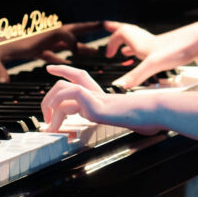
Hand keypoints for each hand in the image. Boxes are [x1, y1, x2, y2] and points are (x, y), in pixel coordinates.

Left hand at [0, 21, 101, 64]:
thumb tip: (2, 83)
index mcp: (33, 39)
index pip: (61, 34)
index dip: (72, 40)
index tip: (77, 51)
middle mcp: (39, 39)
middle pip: (68, 31)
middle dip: (87, 28)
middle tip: (106, 25)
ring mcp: (37, 43)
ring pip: (64, 43)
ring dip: (80, 44)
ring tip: (97, 49)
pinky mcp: (32, 49)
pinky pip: (54, 52)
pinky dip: (66, 54)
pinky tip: (73, 59)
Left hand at [40, 65, 159, 133]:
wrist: (152, 112)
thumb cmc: (145, 116)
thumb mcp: (126, 119)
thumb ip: (125, 120)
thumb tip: (144, 128)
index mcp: (100, 95)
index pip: (79, 76)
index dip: (64, 70)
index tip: (50, 68)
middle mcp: (95, 93)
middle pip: (64, 83)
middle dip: (48, 98)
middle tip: (45, 116)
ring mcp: (94, 98)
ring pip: (62, 89)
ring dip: (49, 107)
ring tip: (49, 126)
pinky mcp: (94, 104)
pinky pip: (70, 96)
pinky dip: (58, 109)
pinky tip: (56, 125)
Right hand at [103, 21, 197, 87]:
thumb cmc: (178, 49)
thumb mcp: (153, 65)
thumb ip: (135, 75)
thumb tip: (118, 87)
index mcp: (141, 42)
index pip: (120, 34)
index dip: (111, 43)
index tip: (107, 55)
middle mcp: (148, 41)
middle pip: (129, 32)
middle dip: (117, 32)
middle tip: (108, 26)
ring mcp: (159, 45)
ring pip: (140, 41)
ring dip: (130, 44)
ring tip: (124, 50)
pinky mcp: (169, 49)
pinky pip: (152, 49)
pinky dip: (145, 52)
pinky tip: (149, 59)